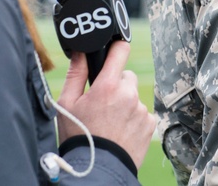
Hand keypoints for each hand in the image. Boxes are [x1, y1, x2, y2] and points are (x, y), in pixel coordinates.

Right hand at [57, 41, 156, 168]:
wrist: (98, 169)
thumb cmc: (79, 137)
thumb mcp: (67, 104)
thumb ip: (75, 74)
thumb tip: (81, 52)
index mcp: (108, 86)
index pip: (120, 51)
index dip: (116, 47)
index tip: (113, 49)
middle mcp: (128, 94)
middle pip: (126, 76)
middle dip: (116, 85)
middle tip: (103, 103)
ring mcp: (141, 109)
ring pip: (134, 96)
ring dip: (125, 102)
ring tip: (111, 121)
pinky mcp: (149, 123)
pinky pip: (142, 112)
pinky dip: (134, 117)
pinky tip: (121, 130)